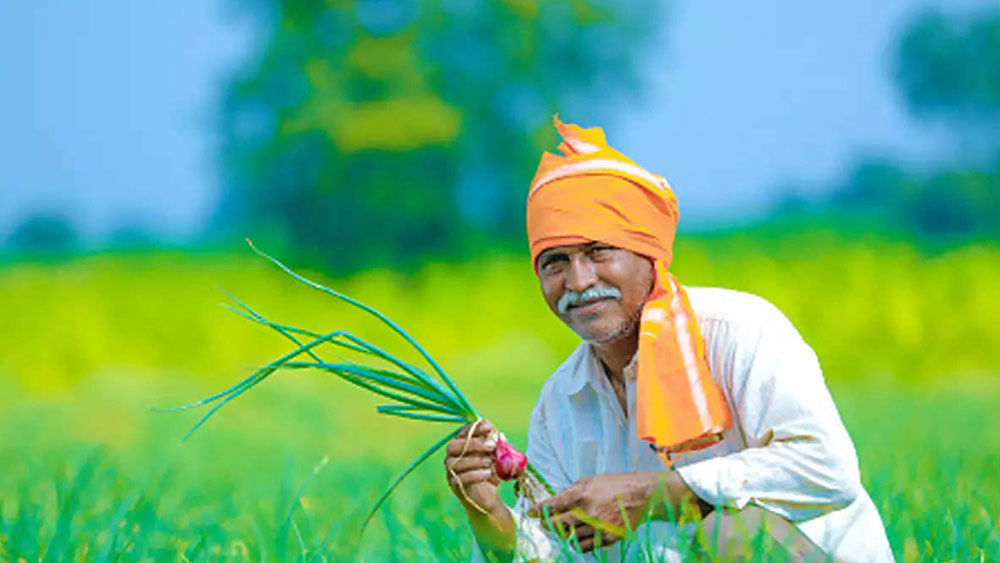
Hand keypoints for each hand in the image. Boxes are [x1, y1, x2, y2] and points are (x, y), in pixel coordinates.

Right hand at [444, 419, 502, 516]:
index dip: (474, 428)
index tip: (489, 427)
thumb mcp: (496, 458)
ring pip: (455, 463)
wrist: (487, 497)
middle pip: (453, 446)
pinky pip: (459, 478)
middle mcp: (452, 457)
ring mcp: (451, 471)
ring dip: (475, 461)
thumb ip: (498, 447)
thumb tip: (500, 436)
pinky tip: (487, 473)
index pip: (463, 432)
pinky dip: (475, 474)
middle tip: (491, 446)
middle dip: (474, 444)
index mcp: (461, 446)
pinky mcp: (455, 485)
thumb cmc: (489, 473)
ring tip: (490, 462)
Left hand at [527, 472, 662, 552]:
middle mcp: (588, 512)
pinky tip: (576, 537)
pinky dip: (577, 543)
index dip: (539, 510)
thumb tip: (555, 503)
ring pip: (571, 538)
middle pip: (558, 525)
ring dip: (563, 535)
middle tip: (544, 524)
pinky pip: (585, 547)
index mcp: (582, 495)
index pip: (553, 505)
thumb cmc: (613, 484)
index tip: (531, 513)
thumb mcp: (590, 480)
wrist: (641, 495)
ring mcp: (599, 527)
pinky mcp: (609, 538)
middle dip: (548, 525)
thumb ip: (571, 492)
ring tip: (561, 530)